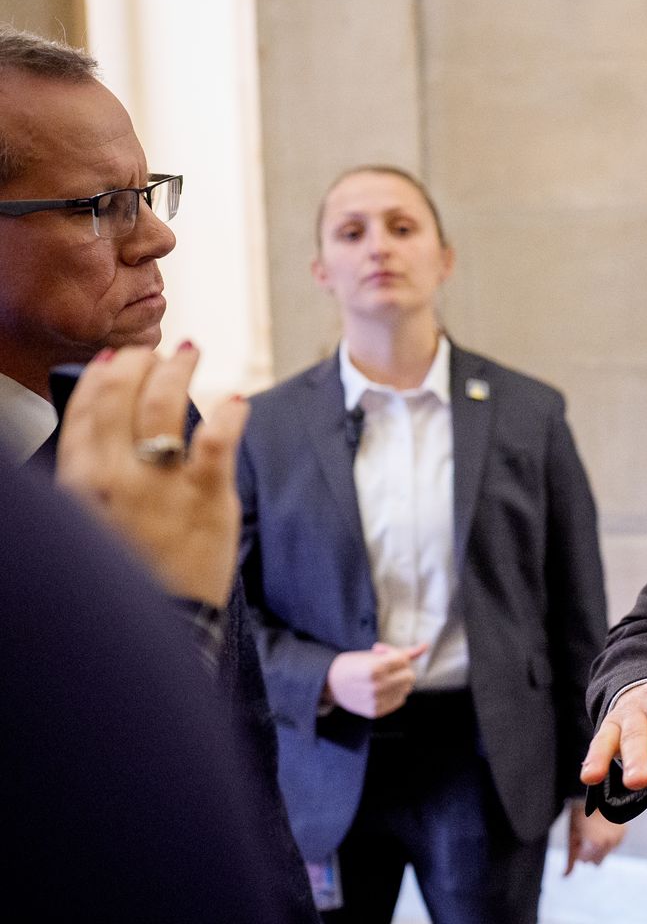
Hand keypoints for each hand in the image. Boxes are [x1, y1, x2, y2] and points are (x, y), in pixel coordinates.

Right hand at [54, 343, 249, 606]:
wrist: (166, 624)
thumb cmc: (133, 573)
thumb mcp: (93, 524)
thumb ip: (99, 476)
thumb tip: (111, 430)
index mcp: (81, 483)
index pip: (84, 411)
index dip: (100, 376)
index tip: (114, 358)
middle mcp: (115, 477)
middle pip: (122, 396)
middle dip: (138, 362)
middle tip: (155, 350)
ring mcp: (161, 485)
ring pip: (165, 404)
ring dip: (178, 370)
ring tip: (190, 353)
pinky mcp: (207, 496)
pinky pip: (217, 439)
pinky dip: (228, 413)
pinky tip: (236, 399)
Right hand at [324, 641, 428, 718]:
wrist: (329, 684)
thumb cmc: (351, 665)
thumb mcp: (373, 654)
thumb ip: (402, 652)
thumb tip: (425, 646)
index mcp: (374, 669)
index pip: (402, 660)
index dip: (393, 653)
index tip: (380, 651)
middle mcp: (377, 687)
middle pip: (409, 676)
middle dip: (400, 668)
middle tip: (384, 664)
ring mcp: (376, 701)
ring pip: (406, 689)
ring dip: (399, 680)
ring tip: (382, 676)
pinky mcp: (376, 712)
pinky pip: (399, 700)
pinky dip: (395, 692)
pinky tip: (381, 687)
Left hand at [564, 798, 626, 875]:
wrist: (595, 795)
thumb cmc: (579, 815)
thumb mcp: (571, 837)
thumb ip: (570, 859)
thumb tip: (564, 876)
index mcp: (596, 845)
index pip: (586, 861)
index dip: (579, 851)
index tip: (577, 837)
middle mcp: (610, 843)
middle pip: (597, 861)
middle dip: (589, 853)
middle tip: (585, 834)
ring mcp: (619, 837)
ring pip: (606, 853)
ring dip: (599, 847)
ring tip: (594, 829)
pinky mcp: (624, 832)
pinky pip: (613, 844)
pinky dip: (608, 840)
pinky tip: (603, 828)